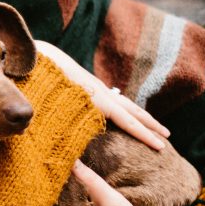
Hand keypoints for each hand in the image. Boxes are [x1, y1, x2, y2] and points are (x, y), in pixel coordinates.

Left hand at [34, 40, 168, 150]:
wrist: (37, 55)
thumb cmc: (41, 81)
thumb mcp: (49, 104)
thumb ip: (58, 126)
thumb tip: (61, 150)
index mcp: (95, 99)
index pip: (127, 120)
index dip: (144, 134)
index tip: (161, 146)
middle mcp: (100, 91)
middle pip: (132, 110)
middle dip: (150, 124)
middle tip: (167, 137)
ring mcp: (94, 86)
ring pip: (123, 102)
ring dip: (138, 114)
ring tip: (151, 125)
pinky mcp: (87, 83)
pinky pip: (110, 98)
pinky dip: (122, 107)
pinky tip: (122, 112)